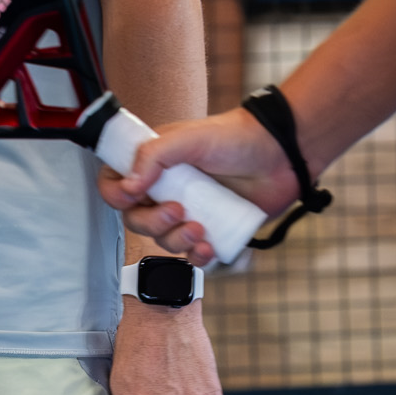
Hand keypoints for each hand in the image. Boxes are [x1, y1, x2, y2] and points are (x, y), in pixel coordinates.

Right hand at [99, 108, 296, 264]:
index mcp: (153, 163)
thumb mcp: (189, 138)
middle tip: (177, 211)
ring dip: (176, 241)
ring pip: (163, 241)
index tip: (132, 196)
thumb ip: (153, 156)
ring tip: (199, 228)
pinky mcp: (212, 231)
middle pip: (136, 220)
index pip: (115, 183)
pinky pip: (193, 255)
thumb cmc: (235, 137)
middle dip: (152, 223)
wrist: (281, 156)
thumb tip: (128, 185)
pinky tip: (209, 247)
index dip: (115, 194)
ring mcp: (189, 212)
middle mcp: (166, 189)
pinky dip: (197, 257)